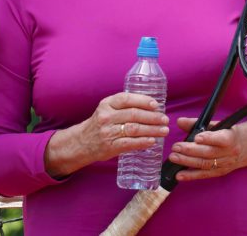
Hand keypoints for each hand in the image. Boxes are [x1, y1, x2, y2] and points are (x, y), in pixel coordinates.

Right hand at [45, 92, 168, 176]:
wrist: (81, 142)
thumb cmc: (100, 124)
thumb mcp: (107, 109)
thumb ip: (125, 106)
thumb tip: (152, 107)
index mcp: (107, 104)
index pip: (127, 99)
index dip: (143, 101)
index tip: (156, 105)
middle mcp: (107, 116)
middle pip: (134, 114)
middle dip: (153, 117)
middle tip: (165, 119)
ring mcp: (108, 132)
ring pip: (134, 129)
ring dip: (152, 130)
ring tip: (163, 131)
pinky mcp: (110, 146)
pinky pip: (129, 144)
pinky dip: (143, 142)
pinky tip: (152, 141)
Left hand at [169, 117, 242, 180]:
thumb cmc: (228, 133)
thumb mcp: (217, 124)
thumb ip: (197, 123)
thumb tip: (179, 121)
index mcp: (230, 137)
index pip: (221, 138)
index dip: (209, 138)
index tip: (197, 137)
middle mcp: (229, 152)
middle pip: (209, 153)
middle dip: (190, 150)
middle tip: (175, 147)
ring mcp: (225, 164)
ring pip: (205, 164)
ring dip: (187, 162)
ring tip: (174, 158)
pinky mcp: (220, 172)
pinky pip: (205, 175)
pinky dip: (191, 176)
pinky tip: (179, 175)